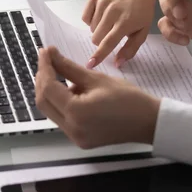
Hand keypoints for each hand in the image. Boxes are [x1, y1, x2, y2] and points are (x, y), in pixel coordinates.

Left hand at [35, 46, 159, 147]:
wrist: (148, 122)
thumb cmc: (128, 98)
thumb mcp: (97, 79)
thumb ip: (69, 68)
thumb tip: (51, 55)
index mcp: (76, 112)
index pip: (48, 87)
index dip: (44, 67)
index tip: (45, 51)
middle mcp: (71, 128)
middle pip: (43, 102)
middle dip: (42, 79)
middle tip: (48, 60)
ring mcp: (74, 137)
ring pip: (50, 111)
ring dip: (50, 91)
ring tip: (62, 74)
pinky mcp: (79, 140)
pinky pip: (61, 119)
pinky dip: (61, 103)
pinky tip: (72, 91)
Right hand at [82, 0, 156, 67]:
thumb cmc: (142, 12)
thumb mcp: (142, 32)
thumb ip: (130, 49)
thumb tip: (118, 63)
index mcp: (125, 23)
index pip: (108, 43)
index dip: (98, 55)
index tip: (89, 64)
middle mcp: (112, 12)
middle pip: (96, 38)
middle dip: (102, 41)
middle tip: (111, 34)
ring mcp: (103, 2)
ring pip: (91, 28)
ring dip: (98, 30)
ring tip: (110, 22)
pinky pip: (85, 17)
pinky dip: (92, 20)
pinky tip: (102, 15)